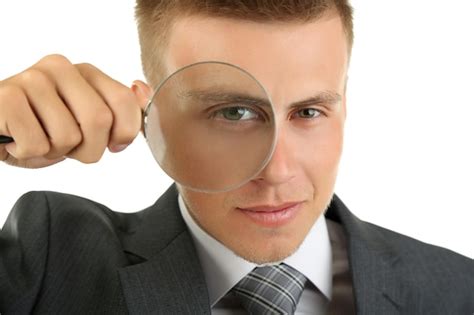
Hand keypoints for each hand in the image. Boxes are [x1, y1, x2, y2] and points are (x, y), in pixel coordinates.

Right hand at [0, 54, 142, 167]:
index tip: (112, 144)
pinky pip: (37, 144)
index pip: (124, 101)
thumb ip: (122, 110)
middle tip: (70, 147)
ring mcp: (31, 79)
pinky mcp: (6, 97)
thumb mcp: (89, 121)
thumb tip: (142, 90)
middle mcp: (60, 68)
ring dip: (56, 152)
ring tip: (40, 138)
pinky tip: (18, 138)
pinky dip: (29, 153)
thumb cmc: (45, 128)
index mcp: (86, 72)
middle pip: (99, 120)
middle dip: (89, 149)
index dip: (124, 133)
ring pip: (68, 136)